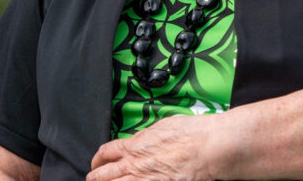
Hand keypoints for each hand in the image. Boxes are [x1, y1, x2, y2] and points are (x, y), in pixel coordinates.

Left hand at [87, 114, 221, 180]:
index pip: (105, 153)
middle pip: (101, 176)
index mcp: (134, 146)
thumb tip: (138, 141)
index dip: (98, 160)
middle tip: (94, 179)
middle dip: (95, 178)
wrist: (208, 147)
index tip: (98, 163)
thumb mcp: (161, 127)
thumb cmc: (191, 133)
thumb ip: (144, 137)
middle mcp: (134, 165)